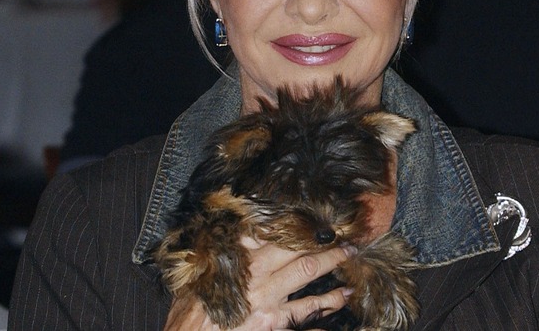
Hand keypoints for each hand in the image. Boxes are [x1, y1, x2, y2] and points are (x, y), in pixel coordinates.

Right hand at [164, 237, 352, 329]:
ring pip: (307, 275)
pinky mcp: (273, 323)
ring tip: (349, 260)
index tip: (312, 218)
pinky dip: (327, 304)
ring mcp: (268, 300)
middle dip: (322, 243)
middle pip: (297, 251)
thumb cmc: (189, 314)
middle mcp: (257, 276)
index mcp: (239, 259)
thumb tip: (230, 232)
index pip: (270, 233)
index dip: (293, 225)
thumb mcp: (196, 277)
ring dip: (331, 265)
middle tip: (344, 235)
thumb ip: (217, 254)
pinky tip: (343, 299)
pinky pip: (306, 312)